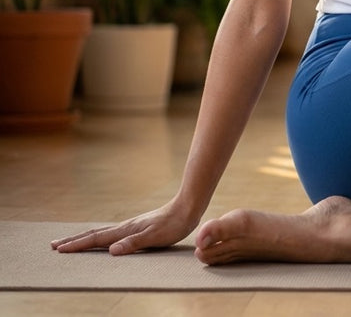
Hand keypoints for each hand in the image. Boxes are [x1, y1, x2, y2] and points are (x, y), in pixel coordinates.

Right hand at [50, 202, 197, 255]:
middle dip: (74, 241)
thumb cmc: (173, 225)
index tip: (59, 249)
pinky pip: (112, 234)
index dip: (77, 245)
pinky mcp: (138, 227)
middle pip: (95, 234)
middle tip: (54, 246)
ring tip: (72, 242)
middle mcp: (125, 227)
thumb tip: (111, 251)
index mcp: (125, 230)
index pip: (97, 239)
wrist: (187, 207)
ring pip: (102, 233)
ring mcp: (131, 226)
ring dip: (85, 238)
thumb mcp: (154, 237)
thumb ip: (134, 243)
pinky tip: (103, 241)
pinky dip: (100, 238)